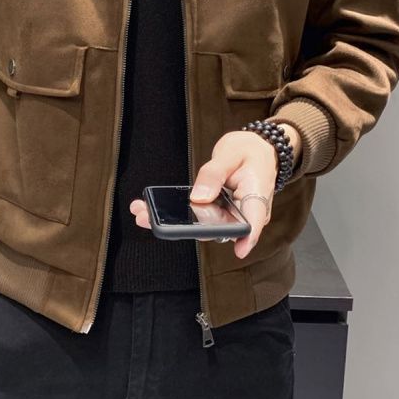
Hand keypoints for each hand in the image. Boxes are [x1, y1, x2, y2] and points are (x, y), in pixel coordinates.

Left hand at [129, 124, 300, 259]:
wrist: (255, 148)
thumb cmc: (249, 151)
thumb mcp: (230, 154)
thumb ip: (214, 175)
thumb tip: (198, 198)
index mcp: (255, 198)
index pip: (254, 223)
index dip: (247, 239)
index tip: (238, 250)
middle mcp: (243, 213)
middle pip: (217, 229)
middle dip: (184, 228)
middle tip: (149, 219)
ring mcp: (228, 215)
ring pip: (202, 226)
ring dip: (173, 222)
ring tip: (142, 212)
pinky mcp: (216, 212)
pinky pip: (197, 216)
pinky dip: (175, 212)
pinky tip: (150, 207)